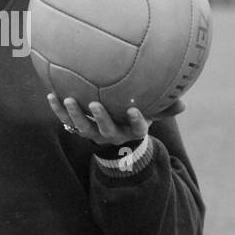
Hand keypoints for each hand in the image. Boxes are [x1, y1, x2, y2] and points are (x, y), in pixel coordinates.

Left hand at [46, 93, 184, 147]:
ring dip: (74, 115)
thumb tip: (184, 104)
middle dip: (100, 118)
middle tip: (94, 105)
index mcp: (131, 132)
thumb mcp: (152, 114)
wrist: (116, 139)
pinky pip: (66, 122)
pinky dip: (58, 111)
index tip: (135, 111)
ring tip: (67, 99)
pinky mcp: (79, 130)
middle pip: (106, 131)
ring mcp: (94, 134)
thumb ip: (166, 108)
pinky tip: (50, 94)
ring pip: (83, 129)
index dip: (135, 122)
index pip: (136, 129)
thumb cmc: (136, 120)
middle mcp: (112, 135)